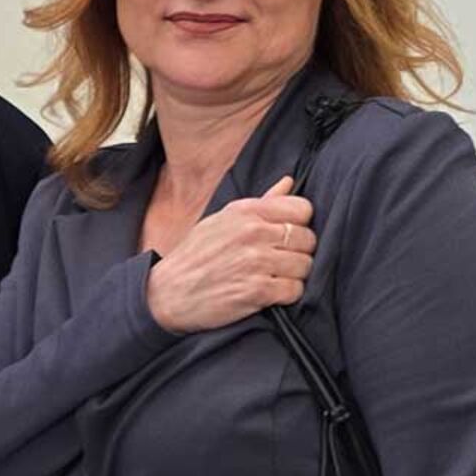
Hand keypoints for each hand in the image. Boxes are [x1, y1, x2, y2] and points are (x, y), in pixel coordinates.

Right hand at [145, 175, 315, 332]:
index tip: (287, 236)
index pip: (302, 209)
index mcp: (246, 212)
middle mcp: (252, 233)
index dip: (300, 224)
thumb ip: (261, 202)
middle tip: (280, 261)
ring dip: (293, 275)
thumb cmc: (196, 256)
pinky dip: (286, 294)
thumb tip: (289, 182)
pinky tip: (268, 293)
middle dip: (298, 252)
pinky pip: (295, 290)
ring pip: (305, 266)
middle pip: (308, 239)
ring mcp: (255, 262)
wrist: (167, 293)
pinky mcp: (257, 291)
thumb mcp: (222, 220)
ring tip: (273, 277)